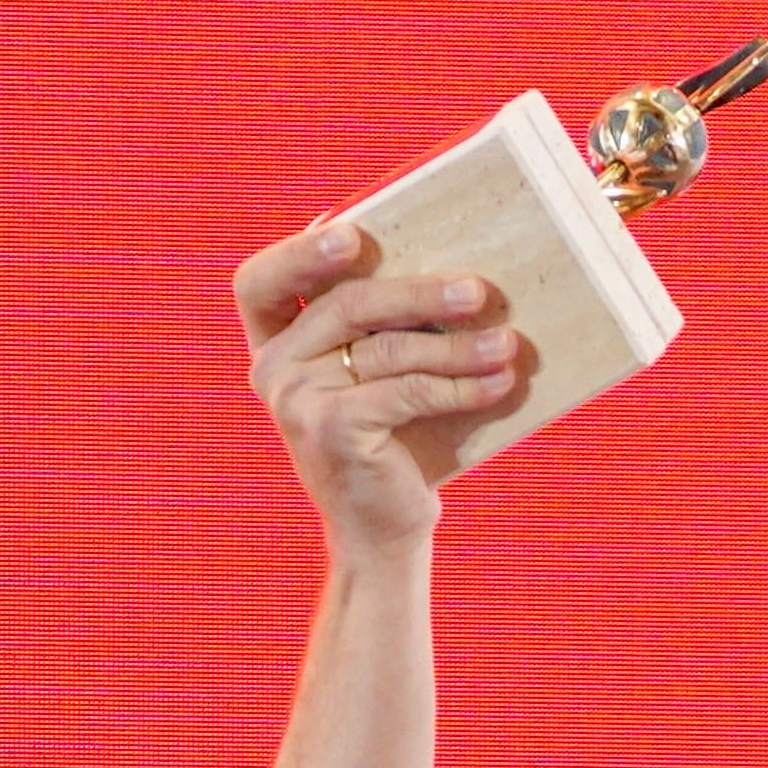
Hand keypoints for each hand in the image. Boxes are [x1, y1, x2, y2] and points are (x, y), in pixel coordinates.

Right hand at [235, 224, 515, 560]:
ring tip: (506, 342)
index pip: (261, 283)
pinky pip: (407, 390)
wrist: (380, 533)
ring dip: (457, 344)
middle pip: (346, 303)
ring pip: (387, 349)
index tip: (354, 234)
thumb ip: (383, 327)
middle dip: (418, 292)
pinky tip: (499, 382)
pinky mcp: (332, 430)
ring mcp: (295, 402)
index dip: (300, 252)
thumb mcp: (375, 376)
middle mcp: (273, 370)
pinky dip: (460, 385)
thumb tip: (459, 271)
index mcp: (275, 345)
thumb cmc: (392, 441)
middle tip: (477, 290)